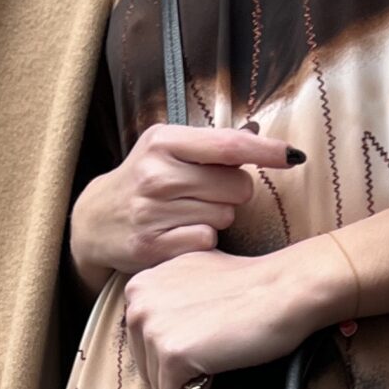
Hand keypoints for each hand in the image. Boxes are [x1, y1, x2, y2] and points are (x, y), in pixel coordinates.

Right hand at [68, 123, 299, 293]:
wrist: (95, 220)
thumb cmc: (145, 179)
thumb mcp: (168, 149)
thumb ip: (212, 146)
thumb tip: (264, 142)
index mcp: (163, 141)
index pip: (229, 144)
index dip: (266, 151)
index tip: (293, 156)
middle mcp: (156, 174)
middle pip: (237, 186)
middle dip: (234, 192)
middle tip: (209, 193)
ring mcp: (152, 212)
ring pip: (225, 216)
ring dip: (218, 216)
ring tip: (190, 212)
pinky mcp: (152, 247)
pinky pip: (207, 241)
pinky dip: (203, 239)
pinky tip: (182, 233)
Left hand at [122, 239, 349, 388]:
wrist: (284, 289)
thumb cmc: (250, 284)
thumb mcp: (193, 275)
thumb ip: (168, 296)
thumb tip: (165, 324)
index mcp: (140, 283)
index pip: (140, 338)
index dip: (173, 344)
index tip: (202, 333)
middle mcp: (137, 303)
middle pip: (144, 362)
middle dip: (175, 365)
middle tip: (213, 344)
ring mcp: (152, 328)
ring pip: (156, 381)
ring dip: (186, 378)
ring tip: (217, 350)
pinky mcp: (170, 354)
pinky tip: (216, 367)